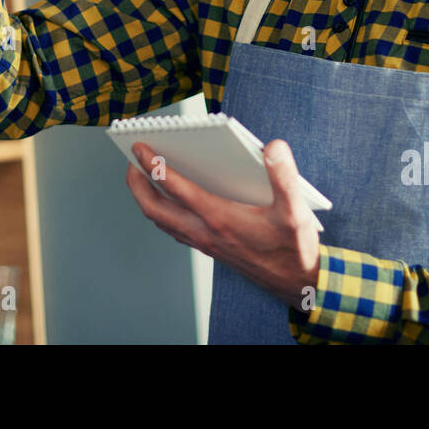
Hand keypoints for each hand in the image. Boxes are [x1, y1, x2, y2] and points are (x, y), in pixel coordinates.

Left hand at [125, 139, 321, 310]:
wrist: (297, 281)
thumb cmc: (294, 246)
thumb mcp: (296, 210)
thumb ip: (284, 176)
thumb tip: (273, 147)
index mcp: (220, 218)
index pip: (175, 188)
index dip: (154, 165)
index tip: (140, 147)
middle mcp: (205, 232)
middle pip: (154, 209)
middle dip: (137, 184)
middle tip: (131, 161)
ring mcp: (205, 242)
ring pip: (162, 221)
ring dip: (147, 199)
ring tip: (143, 176)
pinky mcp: (209, 248)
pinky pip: (175, 230)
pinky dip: (163, 212)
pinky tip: (170, 200)